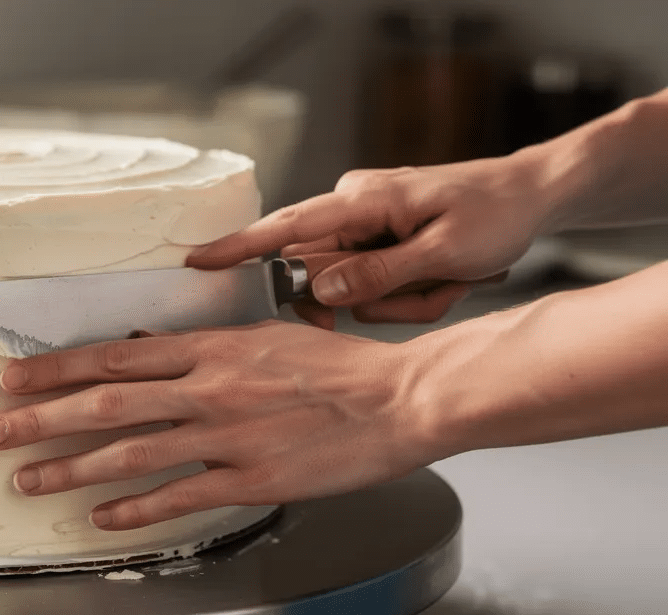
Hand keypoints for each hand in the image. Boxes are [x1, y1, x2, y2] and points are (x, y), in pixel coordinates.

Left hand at [0, 323, 438, 530]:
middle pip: (105, 405)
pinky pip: (179, 497)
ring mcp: (228, 436)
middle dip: (40, 420)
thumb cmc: (334, 368)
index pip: (113, 357)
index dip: (55, 369)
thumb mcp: (260, 337)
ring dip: (69, 468)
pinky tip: (100, 517)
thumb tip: (143, 353)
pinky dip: (134, 509)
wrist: (397, 398)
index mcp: (210, 348)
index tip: (12, 378)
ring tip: (27, 481)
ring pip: (130, 453)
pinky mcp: (252, 479)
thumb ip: (201, 350)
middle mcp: (209, 388)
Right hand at [189, 156, 553, 328]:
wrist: (533, 196)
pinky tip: (441, 280)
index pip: (286, 228)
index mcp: (361, 200)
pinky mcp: (377, 242)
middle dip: (375, 297)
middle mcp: (353, 208)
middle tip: (428, 291)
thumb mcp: (442, 252)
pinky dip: (407, 295)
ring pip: (352, 288)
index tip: (198, 263)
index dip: (239, 249)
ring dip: (400, 300)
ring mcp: (365, 225)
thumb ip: (377, 274)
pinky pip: (371, 286)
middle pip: (324, 272)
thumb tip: (320, 291)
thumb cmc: (495, 213)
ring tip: (448, 281)